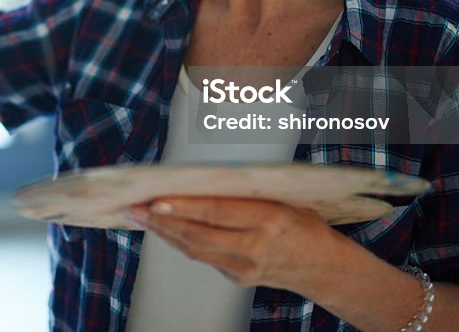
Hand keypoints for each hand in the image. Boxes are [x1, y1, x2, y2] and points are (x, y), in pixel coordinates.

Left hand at [128, 197, 337, 291]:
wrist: (323, 267)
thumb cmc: (302, 222)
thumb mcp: (283, 198)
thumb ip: (246, 192)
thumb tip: (200, 178)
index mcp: (270, 219)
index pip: (218, 212)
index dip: (184, 208)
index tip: (157, 199)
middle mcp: (255, 247)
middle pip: (199, 234)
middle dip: (163, 221)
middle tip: (136, 207)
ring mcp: (245, 268)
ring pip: (195, 249)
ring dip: (165, 233)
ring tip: (140, 216)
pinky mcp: (238, 279)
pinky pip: (203, 257)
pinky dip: (180, 242)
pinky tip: (164, 229)